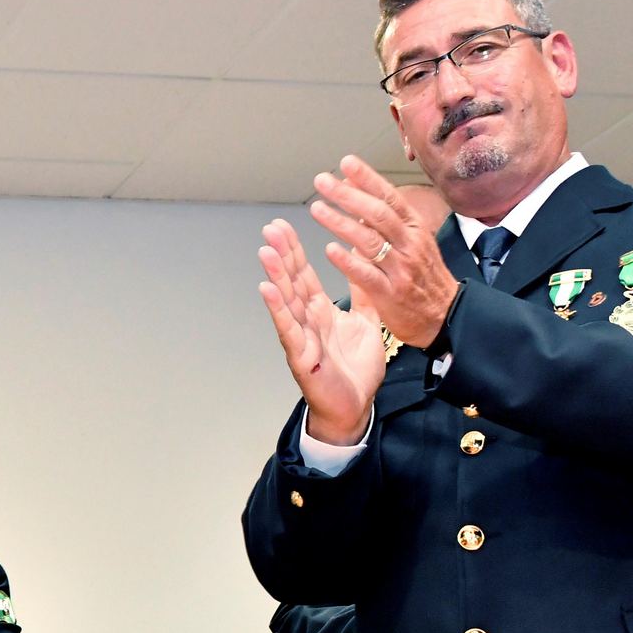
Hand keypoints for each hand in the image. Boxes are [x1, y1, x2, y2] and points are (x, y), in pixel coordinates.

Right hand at [258, 218, 385, 444]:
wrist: (355, 407)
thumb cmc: (356, 370)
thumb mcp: (366, 323)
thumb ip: (363, 295)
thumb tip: (363, 267)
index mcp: (320, 312)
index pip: (304, 275)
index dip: (295, 251)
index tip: (283, 226)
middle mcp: (306, 321)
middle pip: (292, 281)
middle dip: (282, 254)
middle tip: (271, 227)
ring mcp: (301, 337)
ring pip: (286, 301)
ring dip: (275, 275)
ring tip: (266, 250)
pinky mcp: (301, 356)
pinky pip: (289, 329)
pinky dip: (278, 309)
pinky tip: (267, 289)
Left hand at [307, 154, 458, 348]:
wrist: (447, 316)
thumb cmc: (425, 277)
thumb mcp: (413, 242)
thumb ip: (385, 220)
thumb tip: (357, 191)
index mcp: (414, 229)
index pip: (389, 197)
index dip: (368, 179)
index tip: (346, 163)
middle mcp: (409, 244)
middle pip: (377, 214)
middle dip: (348, 195)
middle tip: (322, 181)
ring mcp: (400, 269)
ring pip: (369, 240)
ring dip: (340, 223)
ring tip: (317, 209)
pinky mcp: (391, 294)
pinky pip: (367, 275)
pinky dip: (348, 262)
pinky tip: (330, 250)